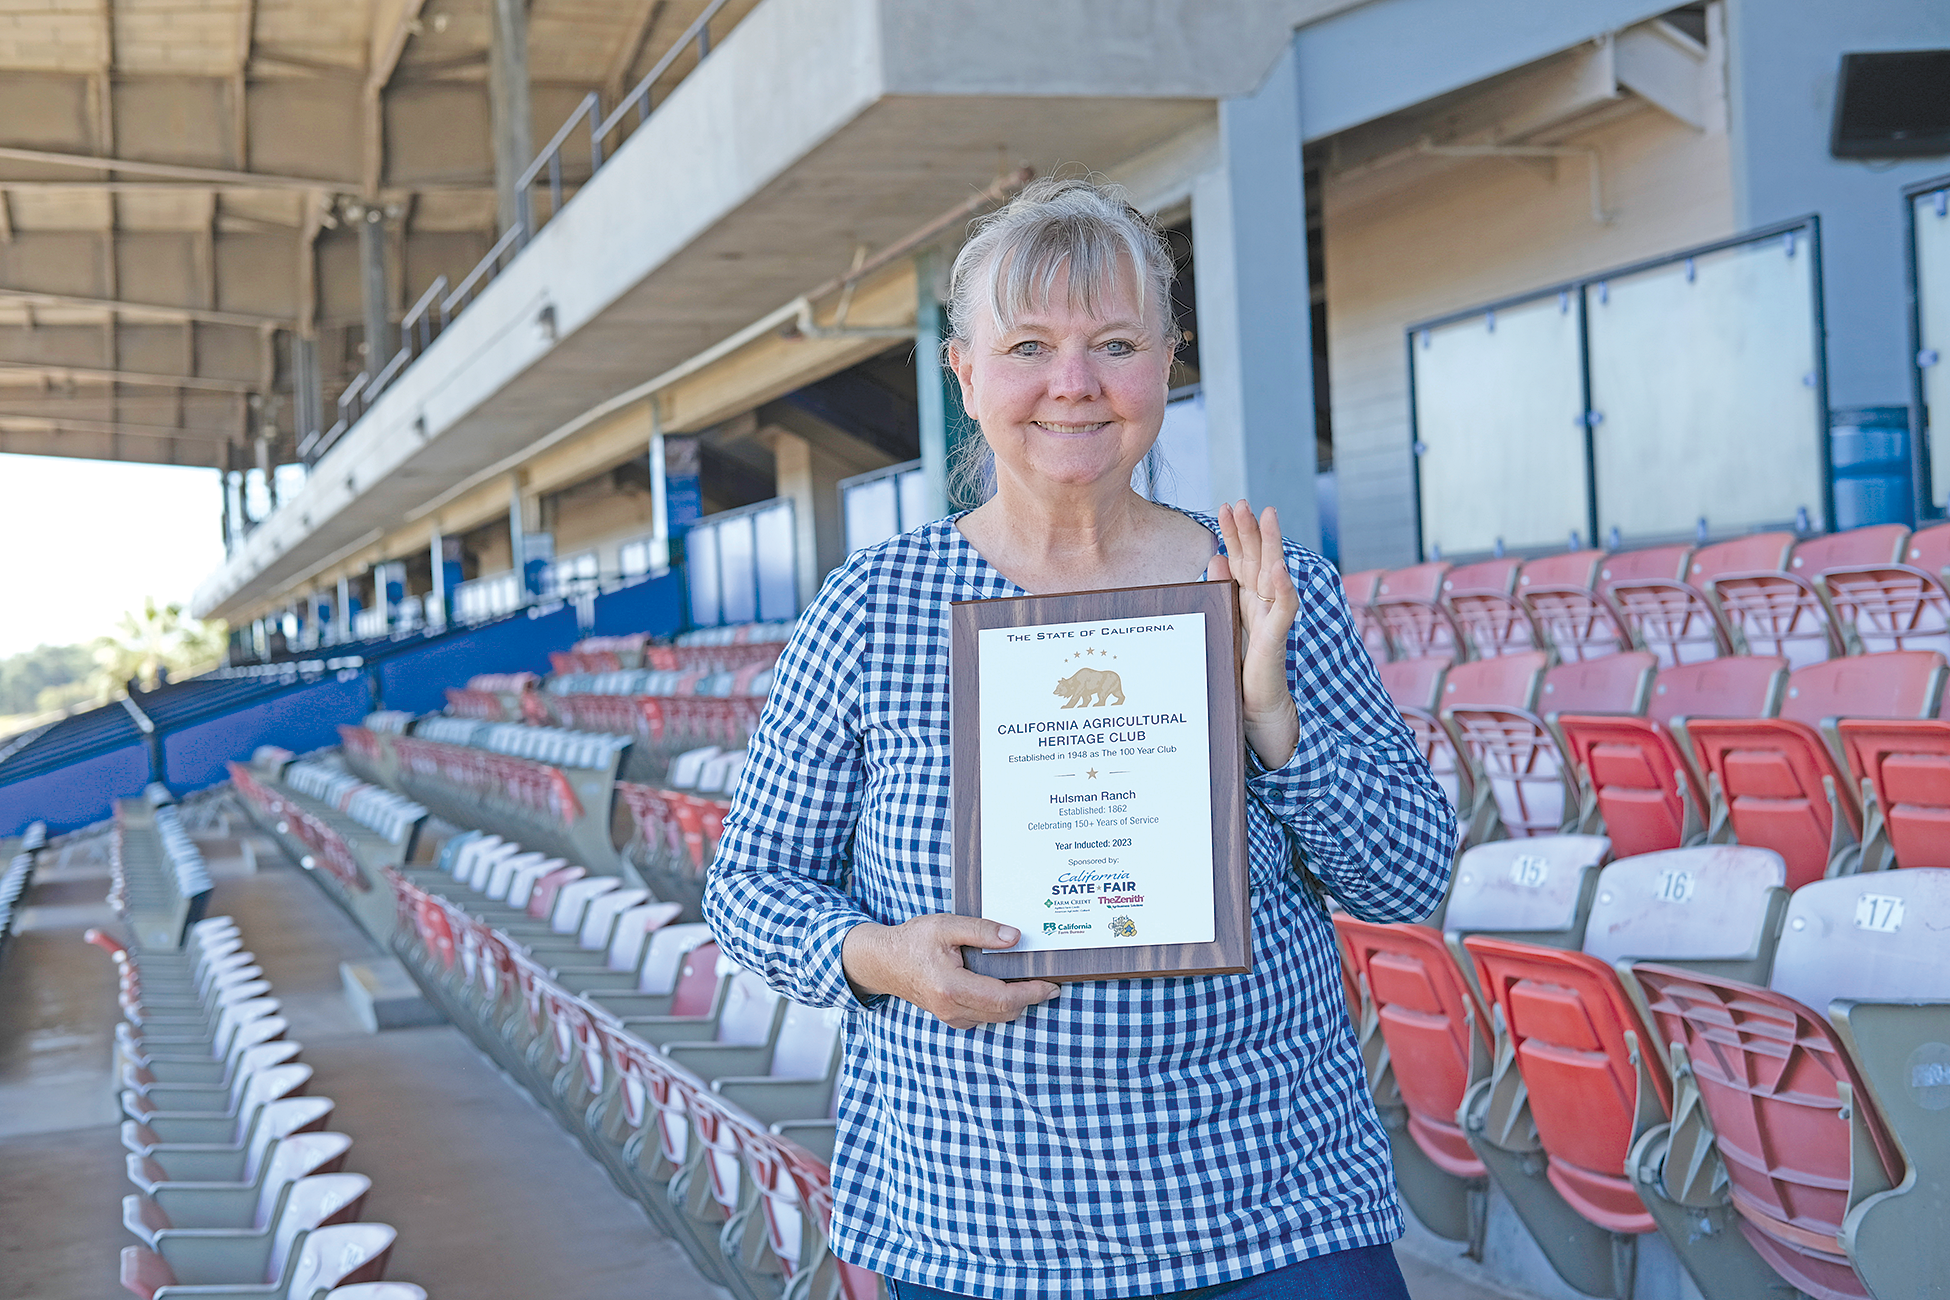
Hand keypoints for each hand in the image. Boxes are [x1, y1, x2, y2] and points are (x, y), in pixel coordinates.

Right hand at [842, 915, 1059, 1029]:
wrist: (883, 962)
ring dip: (1016, 1003)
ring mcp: (951, 1017)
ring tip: (1030, 981)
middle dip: (1029, 998)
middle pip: (1005, 1012)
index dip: (1032, 993)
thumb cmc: (912, 942)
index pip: (1003, 999)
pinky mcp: (951, 1017)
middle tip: (1047, 981)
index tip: (1051, 985)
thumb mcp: (946, 926)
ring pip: (996, 1018)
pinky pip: (984, 1017)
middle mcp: (952, 1009)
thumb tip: (1015, 938)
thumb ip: (981, 931)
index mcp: (952, 987)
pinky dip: (1000, 1005)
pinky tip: (1005, 986)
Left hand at [1207, 500, 1301, 769]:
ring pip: (1273, 576)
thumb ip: (1222, 592)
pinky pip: (1282, 612)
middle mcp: (1262, 607)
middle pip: (1258, 560)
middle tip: (1242, 501)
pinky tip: (1279, 569)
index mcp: (1248, 602)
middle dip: (1250, 530)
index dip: (1236, 534)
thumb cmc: (1240, 673)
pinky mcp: (1275, 642)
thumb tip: (1214, 559)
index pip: (1242, 560)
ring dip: (1271, 546)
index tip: (1226, 507)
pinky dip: (1282, 589)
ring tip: (1267, 516)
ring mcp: (1271, 622)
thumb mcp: (1225, 625)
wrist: (1258, 714)